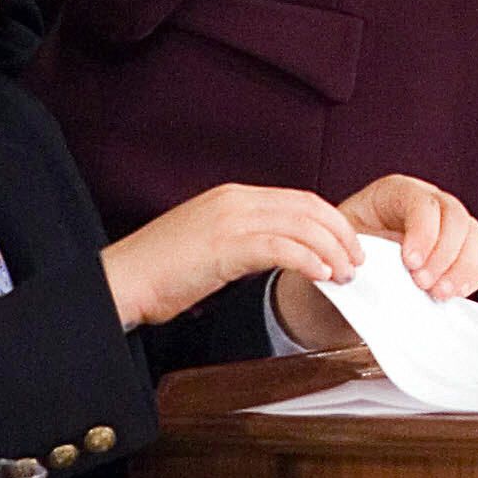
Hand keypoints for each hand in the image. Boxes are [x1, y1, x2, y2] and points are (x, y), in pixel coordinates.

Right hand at [101, 182, 361, 331]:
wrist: (120, 281)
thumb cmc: (159, 272)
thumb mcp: (209, 245)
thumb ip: (243, 242)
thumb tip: (278, 255)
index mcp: (232, 197)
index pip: (297, 199)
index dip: (329, 220)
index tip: (347, 244)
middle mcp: (235, 200)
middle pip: (307, 206)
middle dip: (340, 232)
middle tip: (357, 259)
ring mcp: (229, 220)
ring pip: (300, 224)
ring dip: (331, 249)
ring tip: (345, 273)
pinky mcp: (224, 246)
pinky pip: (280, 247)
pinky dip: (307, 259)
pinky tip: (321, 275)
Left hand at [273, 174, 477, 347]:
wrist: (343, 277)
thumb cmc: (340, 255)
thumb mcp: (340, 246)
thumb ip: (358, 250)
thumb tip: (377, 268)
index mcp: (395, 193)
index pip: (422, 202)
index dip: (423, 232)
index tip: (410, 263)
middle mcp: (427, 203)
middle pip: (455, 215)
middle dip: (444, 253)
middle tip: (424, 284)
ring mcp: (446, 226)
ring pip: (472, 234)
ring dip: (461, 267)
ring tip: (438, 293)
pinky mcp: (457, 252)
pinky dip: (472, 275)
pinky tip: (453, 292)